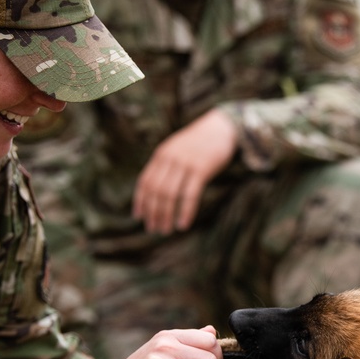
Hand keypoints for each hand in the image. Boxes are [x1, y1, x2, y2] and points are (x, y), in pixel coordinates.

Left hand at [132, 109, 237, 234]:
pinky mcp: (201, 169)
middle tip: (153, 229)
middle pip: (155, 190)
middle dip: (152, 212)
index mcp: (161, 154)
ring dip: (165, 215)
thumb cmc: (200, 143)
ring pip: (169, 194)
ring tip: (165, 230)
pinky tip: (183, 224)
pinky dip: (185, 211)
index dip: (140, 200)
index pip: (145, 181)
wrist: (221, 128)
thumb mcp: (177, 149)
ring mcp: (185, 163)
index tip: (138, 216)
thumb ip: (166, 165)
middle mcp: (170, 158)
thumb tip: (157, 190)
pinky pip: (189, 195)